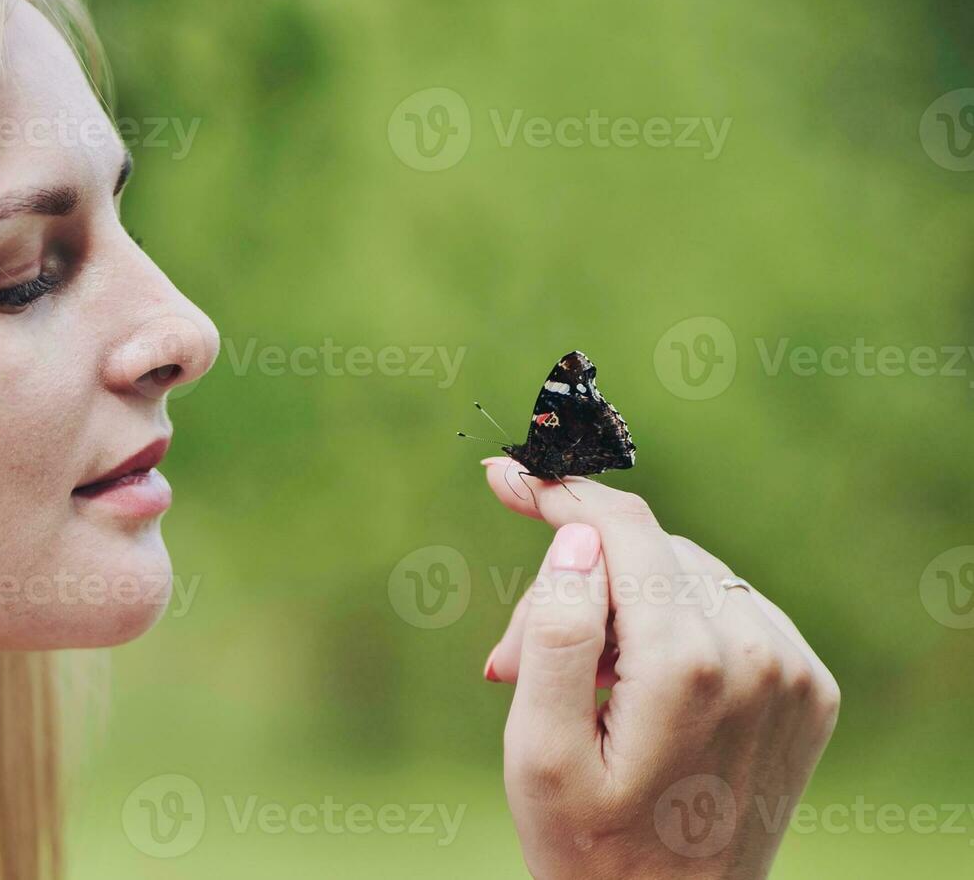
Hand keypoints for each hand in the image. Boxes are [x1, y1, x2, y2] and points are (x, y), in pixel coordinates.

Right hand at [480, 457, 839, 879]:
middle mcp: (759, 654)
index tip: (505, 474)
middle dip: (575, 582)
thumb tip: (579, 536)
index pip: (622, 529)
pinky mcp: (810, 687)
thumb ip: (556, 632)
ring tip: (575, 688)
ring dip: (621, 607)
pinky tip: (634, 685)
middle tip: (512, 659)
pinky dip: (674, 624)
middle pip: (644, 556)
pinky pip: (727, 608)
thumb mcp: (537, 751)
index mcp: (688, 666)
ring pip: (686, 576)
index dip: (558, 493)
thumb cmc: (590, 845)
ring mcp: (794, 671)